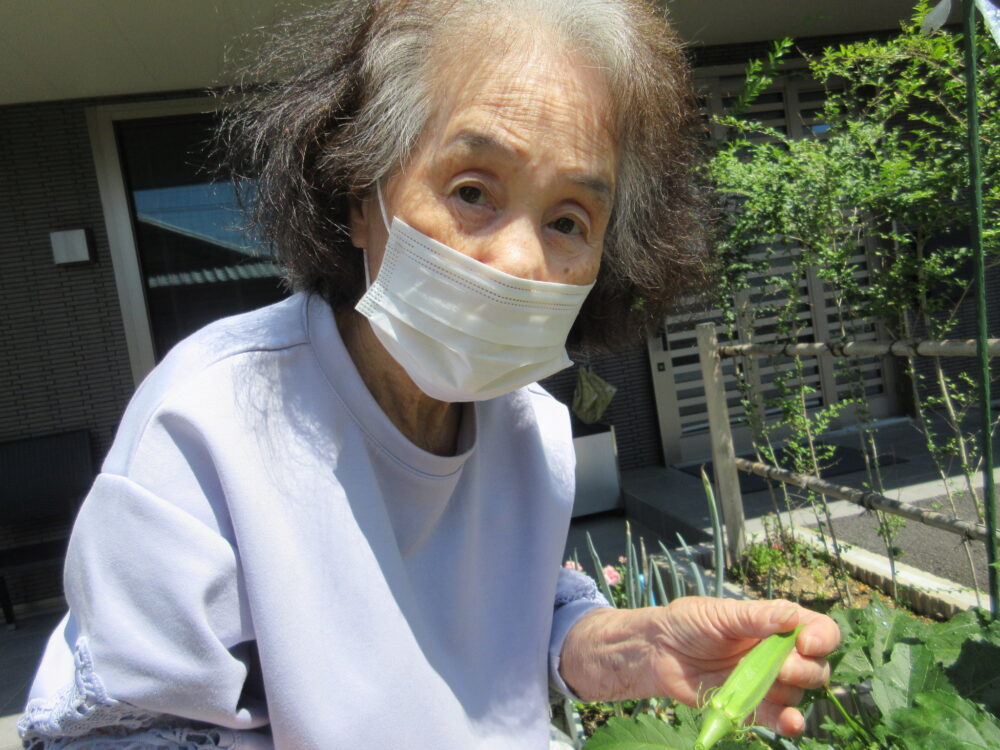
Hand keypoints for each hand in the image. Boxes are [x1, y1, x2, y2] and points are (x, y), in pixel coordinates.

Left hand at [559, 597, 839, 736]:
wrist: (659, 652)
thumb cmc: (688, 623)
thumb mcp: (720, 613)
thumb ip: (755, 617)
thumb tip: (791, 616)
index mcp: (776, 624)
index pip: (819, 629)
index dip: (822, 638)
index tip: (805, 644)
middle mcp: (778, 653)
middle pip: (816, 667)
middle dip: (804, 669)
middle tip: (779, 667)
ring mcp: (767, 681)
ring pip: (799, 694)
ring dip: (790, 693)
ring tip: (763, 685)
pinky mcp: (752, 706)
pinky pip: (779, 719)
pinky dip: (788, 723)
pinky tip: (790, 723)